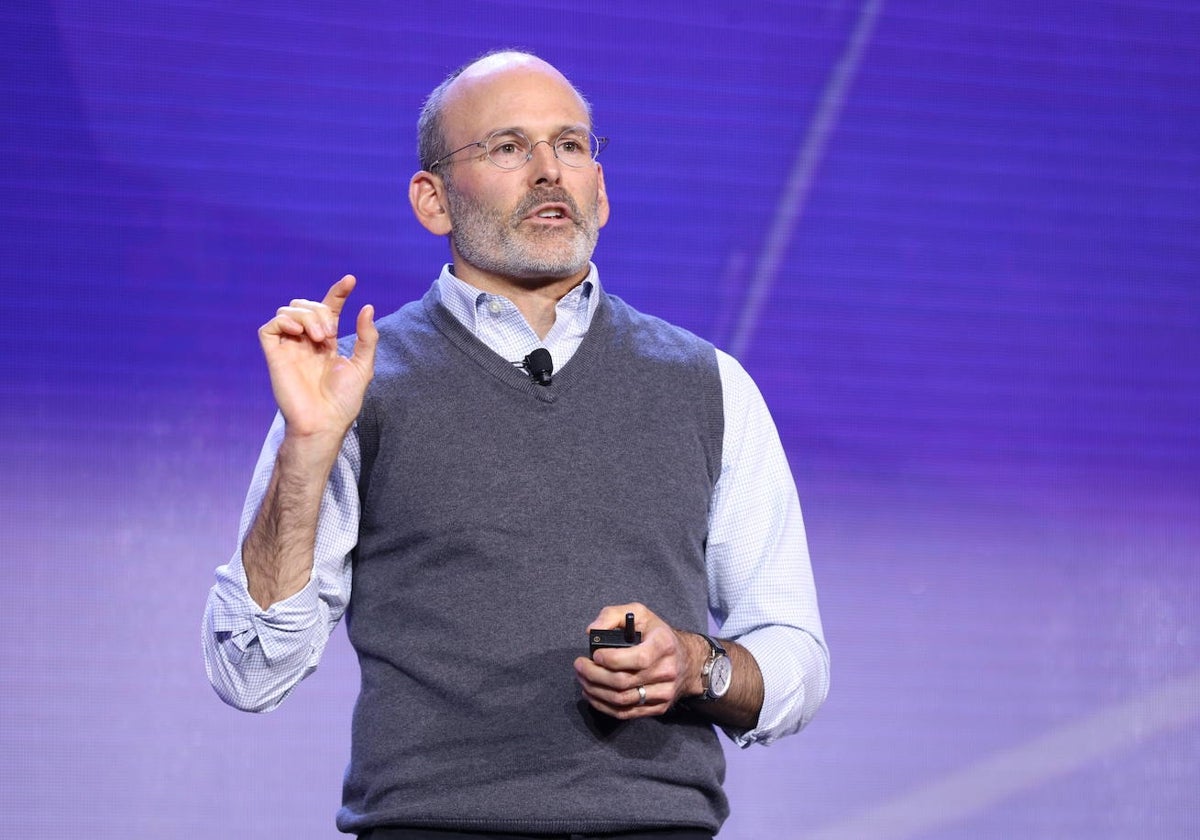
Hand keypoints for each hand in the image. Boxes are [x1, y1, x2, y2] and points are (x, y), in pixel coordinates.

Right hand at [258, 275, 377, 439]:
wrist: (325, 422)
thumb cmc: (344, 400)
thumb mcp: (363, 365)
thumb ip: (366, 337)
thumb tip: (367, 307)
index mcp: (326, 343)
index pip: (329, 308)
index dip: (338, 292)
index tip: (351, 280)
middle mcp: (306, 342)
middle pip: (306, 305)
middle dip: (321, 310)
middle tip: (330, 334)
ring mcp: (289, 348)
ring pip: (288, 311)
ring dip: (307, 316)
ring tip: (319, 338)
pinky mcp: (274, 356)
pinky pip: (270, 327)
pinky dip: (284, 322)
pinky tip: (300, 334)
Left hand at [573, 602, 705, 719]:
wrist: (688, 660)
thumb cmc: (657, 634)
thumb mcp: (639, 613)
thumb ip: (612, 615)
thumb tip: (591, 631)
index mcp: (663, 644)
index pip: (638, 658)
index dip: (611, 659)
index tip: (594, 655)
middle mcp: (667, 670)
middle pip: (623, 682)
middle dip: (594, 675)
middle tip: (579, 666)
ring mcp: (664, 692)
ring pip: (622, 700)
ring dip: (595, 691)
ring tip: (582, 679)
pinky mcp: (659, 707)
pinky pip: (626, 713)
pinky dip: (604, 706)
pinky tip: (593, 694)